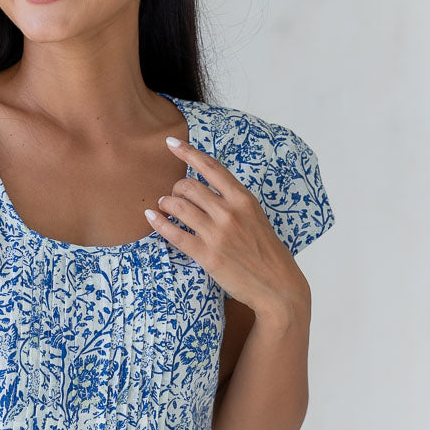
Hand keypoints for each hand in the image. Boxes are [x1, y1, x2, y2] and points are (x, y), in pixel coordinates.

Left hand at [145, 138, 308, 318]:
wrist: (277, 286)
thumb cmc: (267, 253)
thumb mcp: (256, 218)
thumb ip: (234, 203)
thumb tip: (208, 192)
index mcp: (244, 199)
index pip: (211, 168)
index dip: (187, 153)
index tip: (170, 143)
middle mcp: (230, 212)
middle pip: (189, 186)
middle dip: (175, 189)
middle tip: (172, 196)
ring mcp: (218, 234)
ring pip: (179, 206)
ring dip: (165, 203)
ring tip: (162, 207)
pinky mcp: (207, 255)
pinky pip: (175, 234)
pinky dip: (160, 223)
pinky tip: (151, 218)